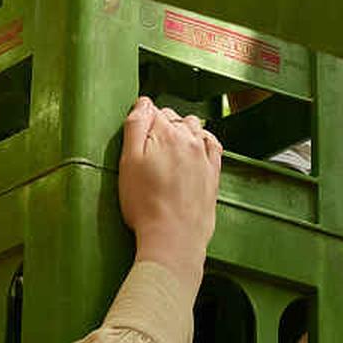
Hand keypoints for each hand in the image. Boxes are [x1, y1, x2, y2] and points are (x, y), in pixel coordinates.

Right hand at [115, 96, 224, 279]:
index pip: (151, 110)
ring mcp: (204, 155)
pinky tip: (193, 150)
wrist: (174, 238)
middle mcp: (189, 138)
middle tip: (146, 150)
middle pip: (172, 117)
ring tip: (167, 151)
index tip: (133, 137)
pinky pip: (211, 143)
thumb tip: (142, 103)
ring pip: (193, 127)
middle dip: (159, 126)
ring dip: (181, 131)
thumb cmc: (145, 205)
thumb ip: (135, 127)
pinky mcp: (213, 172)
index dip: (139, 121)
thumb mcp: (128, 163)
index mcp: (166, 133)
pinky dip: (202, 141)